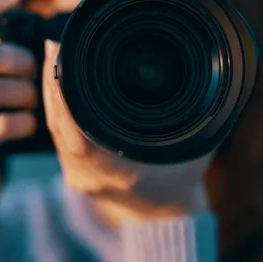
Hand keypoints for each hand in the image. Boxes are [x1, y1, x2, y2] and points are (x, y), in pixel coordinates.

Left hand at [42, 39, 212, 223]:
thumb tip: (211, 79)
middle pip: (59, 126)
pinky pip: (58, 134)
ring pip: (54, 129)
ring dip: (51, 92)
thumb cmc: (182, 179)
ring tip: (53, 55)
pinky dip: (57, 107)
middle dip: (53, 83)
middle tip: (54, 46)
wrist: (165, 214)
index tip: (62, 64)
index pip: (78, 135)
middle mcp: (91, 177)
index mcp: (119, 173)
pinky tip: (57, 82)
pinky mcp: (74, 171)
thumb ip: (198, 117)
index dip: (63, 101)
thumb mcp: (197, 147)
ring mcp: (78, 176)